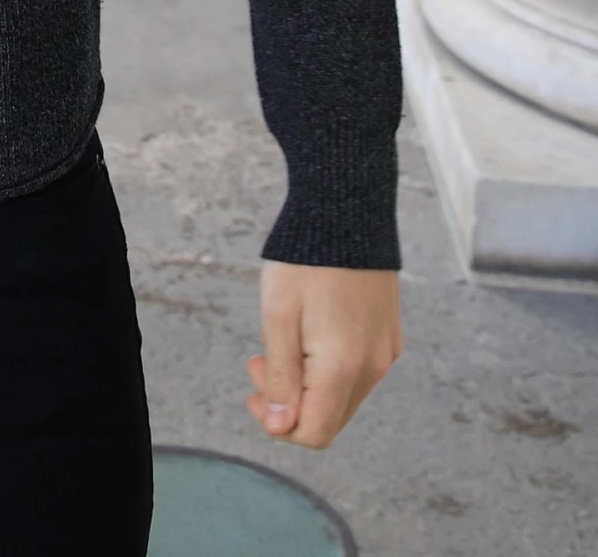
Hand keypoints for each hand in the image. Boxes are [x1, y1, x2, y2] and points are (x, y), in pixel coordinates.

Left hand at [244, 260, 402, 449]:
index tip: (253, 388)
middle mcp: (373, 368)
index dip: (278, 423)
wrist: (346, 211)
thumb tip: (280, 427)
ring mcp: (386, 351)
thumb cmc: (303, 261)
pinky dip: (330, 366)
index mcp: (343, 369)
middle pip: (329, 417)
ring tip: (281, 339)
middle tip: (257, 359)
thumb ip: (282, 378)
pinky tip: (309, 330)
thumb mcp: (278, 317)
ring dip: (308, 382)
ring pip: (344, 395)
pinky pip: (359, 370)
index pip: (314, 433)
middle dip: (290, 401)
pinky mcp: (390, 334)